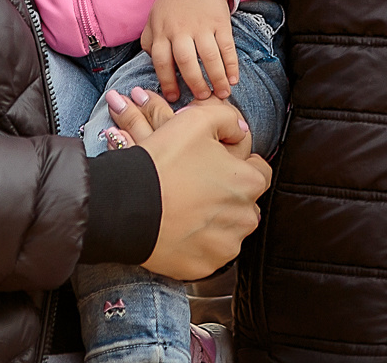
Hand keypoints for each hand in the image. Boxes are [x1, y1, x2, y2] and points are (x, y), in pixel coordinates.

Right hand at [127, 96, 269, 278]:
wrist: (126, 206)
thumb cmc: (162, 163)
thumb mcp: (196, 120)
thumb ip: (227, 118)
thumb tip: (239, 130)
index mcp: (248, 183)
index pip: (260, 171)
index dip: (238, 164)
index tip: (216, 164)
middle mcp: (245, 218)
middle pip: (244, 202)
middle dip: (226, 194)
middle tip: (195, 184)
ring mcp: (225, 247)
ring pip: (228, 229)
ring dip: (213, 220)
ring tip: (184, 206)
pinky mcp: (205, 267)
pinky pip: (208, 252)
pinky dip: (197, 242)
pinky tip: (177, 227)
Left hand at [143, 0, 238, 99]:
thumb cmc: (173, 4)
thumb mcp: (154, 18)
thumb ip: (150, 41)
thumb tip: (155, 66)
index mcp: (162, 30)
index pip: (161, 61)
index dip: (167, 82)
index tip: (174, 98)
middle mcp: (181, 29)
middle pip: (186, 61)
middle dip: (194, 83)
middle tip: (201, 99)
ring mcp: (202, 25)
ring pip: (209, 56)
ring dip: (217, 78)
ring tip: (221, 95)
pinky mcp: (221, 22)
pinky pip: (227, 47)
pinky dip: (231, 65)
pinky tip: (233, 79)